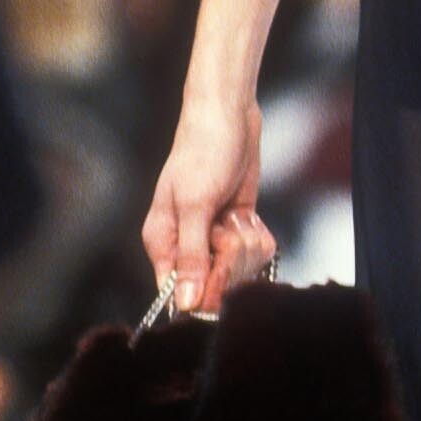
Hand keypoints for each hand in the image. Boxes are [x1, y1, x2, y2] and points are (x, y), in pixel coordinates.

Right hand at [143, 92, 276, 312]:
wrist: (229, 116)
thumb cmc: (202, 152)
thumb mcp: (195, 205)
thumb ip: (191, 256)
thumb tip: (185, 304)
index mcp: (163, 242)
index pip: (178, 294)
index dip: (204, 291)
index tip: (219, 268)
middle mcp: (186, 244)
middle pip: (214, 285)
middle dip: (230, 258)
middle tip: (227, 225)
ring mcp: (214, 237)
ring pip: (238, 268)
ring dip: (245, 242)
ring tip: (235, 213)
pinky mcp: (237, 227)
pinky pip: (255, 251)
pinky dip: (257, 233)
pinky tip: (248, 213)